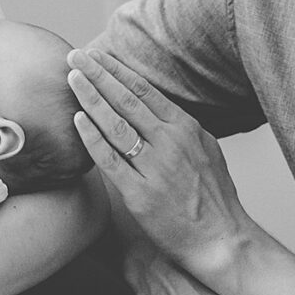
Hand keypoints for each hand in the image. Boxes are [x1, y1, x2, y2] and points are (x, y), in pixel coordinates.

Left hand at [67, 50, 248, 282]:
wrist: (221, 239)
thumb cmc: (213, 197)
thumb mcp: (205, 149)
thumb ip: (179, 127)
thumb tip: (153, 106)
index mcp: (186, 127)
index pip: (144, 89)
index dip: (117, 70)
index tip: (96, 56)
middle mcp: (170, 142)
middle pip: (126, 99)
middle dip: (98, 74)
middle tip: (76, 55)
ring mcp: (155, 167)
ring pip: (116, 123)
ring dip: (91, 97)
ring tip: (72, 78)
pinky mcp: (141, 194)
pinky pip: (110, 159)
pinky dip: (92, 137)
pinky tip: (77, 119)